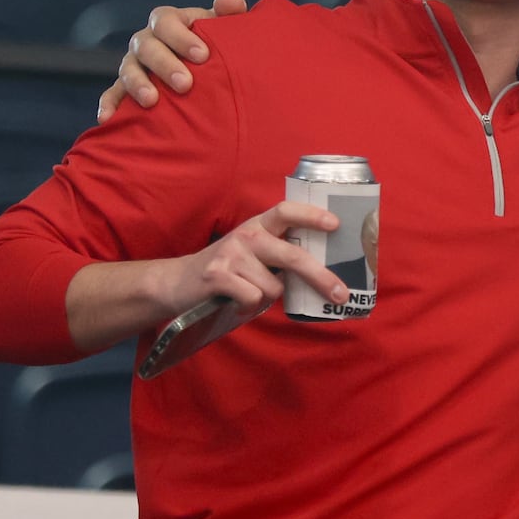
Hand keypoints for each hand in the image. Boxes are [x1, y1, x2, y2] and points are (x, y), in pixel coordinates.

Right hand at [96, 0, 248, 122]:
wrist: (204, 68)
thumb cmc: (214, 44)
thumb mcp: (223, 27)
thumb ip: (229, 11)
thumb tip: (230, 1)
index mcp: (168, 22)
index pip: (166, 21)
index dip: (181, 37)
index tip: (203, 55)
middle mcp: (147, 40)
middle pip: (147, 46)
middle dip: (165, 64)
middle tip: (186, 84)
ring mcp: (133, 63)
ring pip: (128, 69)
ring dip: (138, 84)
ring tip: (151, 101)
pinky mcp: (124, 87)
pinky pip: (112, 94)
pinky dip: (108, 104)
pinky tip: (107, 119)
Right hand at [156, 201, 346, 316]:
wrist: (177, 282)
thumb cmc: (228, 270)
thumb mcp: (254, 252)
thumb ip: (280, 253)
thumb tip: (324, 271)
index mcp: (259, 225)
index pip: (287, 210)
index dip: (312, 215)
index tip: (336, 225)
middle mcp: (246, 235)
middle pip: (293, 256)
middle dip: (321, 278)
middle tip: (341, 295)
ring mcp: (231, 254)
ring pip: (274, 287)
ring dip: (267, 297)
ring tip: (249, 292)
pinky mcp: (217, 276)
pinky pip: (253, 298)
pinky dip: (248, 307)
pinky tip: (235, 302)